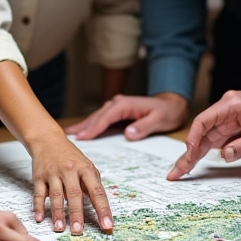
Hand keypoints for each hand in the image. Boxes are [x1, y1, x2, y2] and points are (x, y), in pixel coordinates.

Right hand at [28, 130, 112, 233]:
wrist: (47, 140)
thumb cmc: (70, 157)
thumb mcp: (86, 166)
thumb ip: (92, 185)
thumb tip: (101, 209)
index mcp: (85, 169)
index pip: (97, 192)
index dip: (103, 210)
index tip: (107, 226)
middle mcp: (70, 170)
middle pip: (74, 194)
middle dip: (77, 214)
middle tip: (78, 231)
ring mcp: (53, 173)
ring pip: (56, 195)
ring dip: (58, 213)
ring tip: (60, 228)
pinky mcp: (39, 176)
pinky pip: (38, 193)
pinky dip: (38, 206)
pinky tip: (39, 218)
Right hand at [65, 93, 188, 140]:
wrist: (172, 104)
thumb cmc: (167, 112)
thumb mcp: (159, 120)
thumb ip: (143, 127)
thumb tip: (127, 134)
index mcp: (125, 104)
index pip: (106, 117)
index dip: (94, 127)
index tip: (82, 137)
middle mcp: (118, 103)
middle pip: (97, 116)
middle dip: (83, 126)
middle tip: (68, 137)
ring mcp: (116, 106)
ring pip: (96, 116)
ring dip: (84, 125)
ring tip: (69, 133)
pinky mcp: (117, 111)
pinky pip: (101, 118)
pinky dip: (91, 124)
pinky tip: (82, 130)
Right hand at [167, 83, 240, 179]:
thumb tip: (224, 156)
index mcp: (231, 105)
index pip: (203, 121)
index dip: (193, 139)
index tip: (188, 156)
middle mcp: (226, 108)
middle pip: (201, 132)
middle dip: (188, 153)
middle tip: (174, 172)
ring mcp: (229, 116)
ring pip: (206, 137)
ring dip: (194, 154)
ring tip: (179, 171)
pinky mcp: (233, 124)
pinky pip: (216, 138)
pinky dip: (205, 150)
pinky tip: (194, 162)